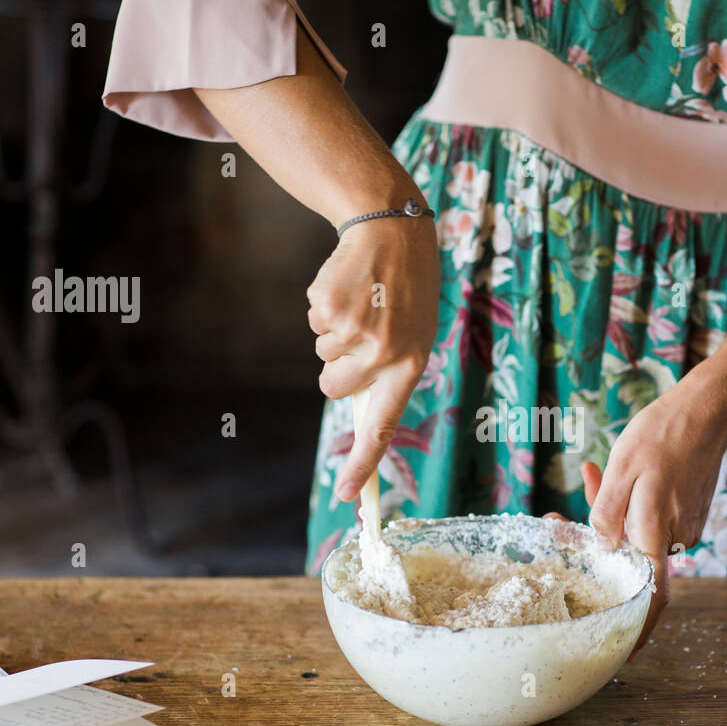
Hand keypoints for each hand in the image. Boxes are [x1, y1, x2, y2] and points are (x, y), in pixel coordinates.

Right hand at [307, 214, 439, 501]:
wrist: (393, 228)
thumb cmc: (406, 290)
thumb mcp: (414, 333)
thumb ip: (389, 373)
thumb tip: (360, 418)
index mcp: (410, 365)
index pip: (382, 426)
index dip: (362, 464)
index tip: (346, 497)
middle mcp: (384, 353)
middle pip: (332, 388)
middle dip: (336, 367)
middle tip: (362, 332)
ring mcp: (355, 331)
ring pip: (321, 355)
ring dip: (333, 332)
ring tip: (362, 302)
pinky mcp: (330, 308)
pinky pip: (312, 326)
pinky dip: (323, 308)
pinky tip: (349, 287)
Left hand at [586, 366, 726, 653]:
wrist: (706, 409)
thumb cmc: (661, 436)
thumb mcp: (621, 470)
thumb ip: (607, 513)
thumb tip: (602, 547)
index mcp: (655, 533)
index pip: (650, 597)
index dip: (638, 628)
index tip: (623, 651)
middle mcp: (674, 536)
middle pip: (630, 558)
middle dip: (595, 544)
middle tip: (557, 517)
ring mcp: (684, 523)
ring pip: (636, 533)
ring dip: (609, 514)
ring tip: (593, 473)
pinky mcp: (687, 509)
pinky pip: (649, 517)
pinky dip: (628, 503)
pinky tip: (611, 472)